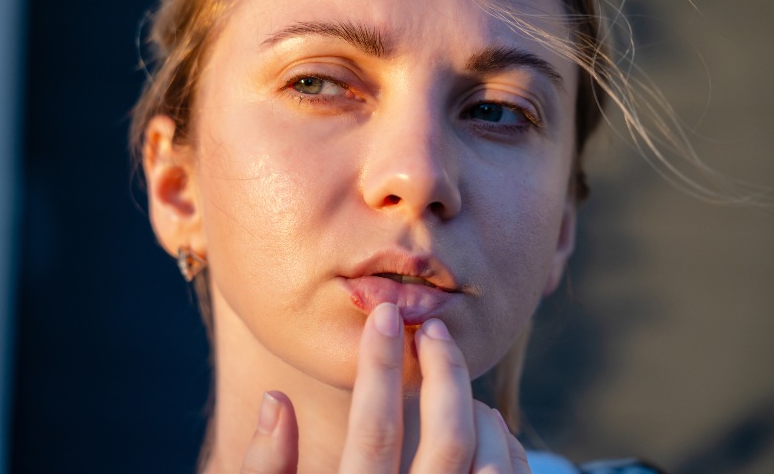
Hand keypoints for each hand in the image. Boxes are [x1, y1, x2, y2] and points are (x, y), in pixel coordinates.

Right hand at [240, 303, 530, 472]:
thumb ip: (265, 470)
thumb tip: (275, 401)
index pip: (373, 428)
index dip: (377, 365)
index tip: (382, 315)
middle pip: (449, 438)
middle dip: (444, 371)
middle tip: (430, 331)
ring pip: (493, 464)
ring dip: (481, 408)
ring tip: (454, 379)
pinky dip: (508, 448)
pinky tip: (486, 425)